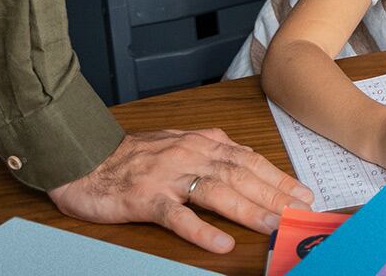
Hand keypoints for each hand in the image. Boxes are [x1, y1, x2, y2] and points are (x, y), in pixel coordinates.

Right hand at [46, 128, 312, 253]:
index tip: (301, 192)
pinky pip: (178, 217)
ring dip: (248, 209)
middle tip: (298, 210)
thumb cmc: (132, 154)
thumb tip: (247, 161)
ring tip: (272, 225)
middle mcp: (190, 155)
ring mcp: (168, 177)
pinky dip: (201, 231)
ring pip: (216, 192)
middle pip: (240, 175)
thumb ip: (211, 150)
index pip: (248, 159)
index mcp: (201, 143)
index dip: (277, 176)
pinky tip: (221, 243)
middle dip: (273, 194)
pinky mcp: (146, 199)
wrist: (84, 157)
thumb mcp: (178, 142)